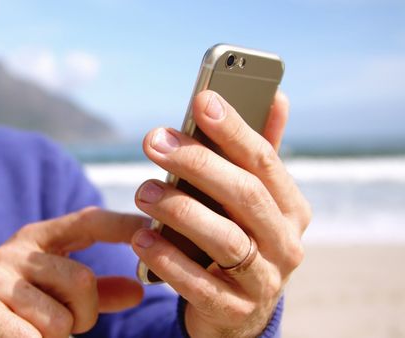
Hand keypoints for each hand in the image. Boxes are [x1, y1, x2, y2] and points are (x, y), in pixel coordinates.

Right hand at [0, 207, 145, 337]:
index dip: (121, 224)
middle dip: (83, 315)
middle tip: (65, 325)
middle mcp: (14, 252)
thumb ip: (93, 291)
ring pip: (59, 319)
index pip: (87, 222)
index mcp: (35, 240)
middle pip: (81, 281)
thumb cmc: (9, 309)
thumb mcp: (48, 290)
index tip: (151, 228)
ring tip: (29, 332)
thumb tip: (138, 291)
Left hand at [131, 90, 310, 336]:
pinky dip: (168, 260)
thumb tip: (278, 94)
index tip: (201, 100)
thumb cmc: (239, 237)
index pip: (264, 160)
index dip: (233, 129)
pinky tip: (141, 239)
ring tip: (142, 191)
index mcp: (291, 207)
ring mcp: (264, 281)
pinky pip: (199, 285)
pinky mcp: (234, 311)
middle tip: (153, 141)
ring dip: (179, 210)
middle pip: (243, 195)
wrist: (237, 310)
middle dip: (196, 162)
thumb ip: (258, 153)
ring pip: (224, 239)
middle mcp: (286, 243)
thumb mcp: (252, 199)